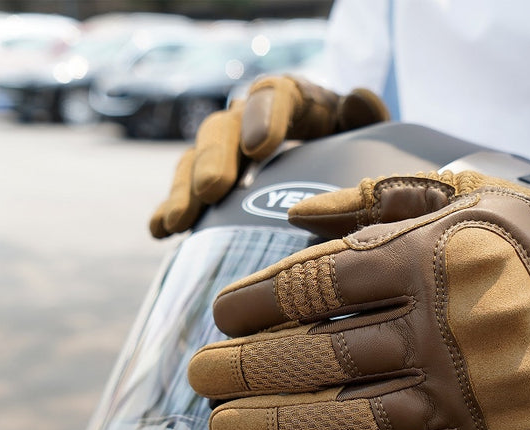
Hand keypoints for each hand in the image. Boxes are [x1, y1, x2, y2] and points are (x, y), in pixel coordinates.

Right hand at [149, 76, 387, 237]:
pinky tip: (160, 232)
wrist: (339, 170)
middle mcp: (252, 121)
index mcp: (295, 101)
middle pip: (225, 129)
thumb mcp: (369, 135)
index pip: (276, 95)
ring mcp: (227, 153)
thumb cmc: (357, 155)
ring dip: (185, 191)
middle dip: (215, 159)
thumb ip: (365, 120)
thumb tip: (356, 99)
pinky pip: (186, 194)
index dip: (265, 117)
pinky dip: (171, 211)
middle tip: (213, 190)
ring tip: (178, 222)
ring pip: (196, 162)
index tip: (259, 148)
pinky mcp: (211, 186)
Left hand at [188, 172, 529, 429]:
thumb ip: (382, 197)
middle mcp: (438, 329)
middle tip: (202, 377)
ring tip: (225, 428)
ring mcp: (458, 393)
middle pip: (318, 357)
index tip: (224, 316)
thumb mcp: (463, 193)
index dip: (258, 304)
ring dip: (275, 427)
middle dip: (247, 370)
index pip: (317, 287)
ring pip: (348, 417)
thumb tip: (301, 214)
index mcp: (428, 261)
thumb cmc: (525, 245)